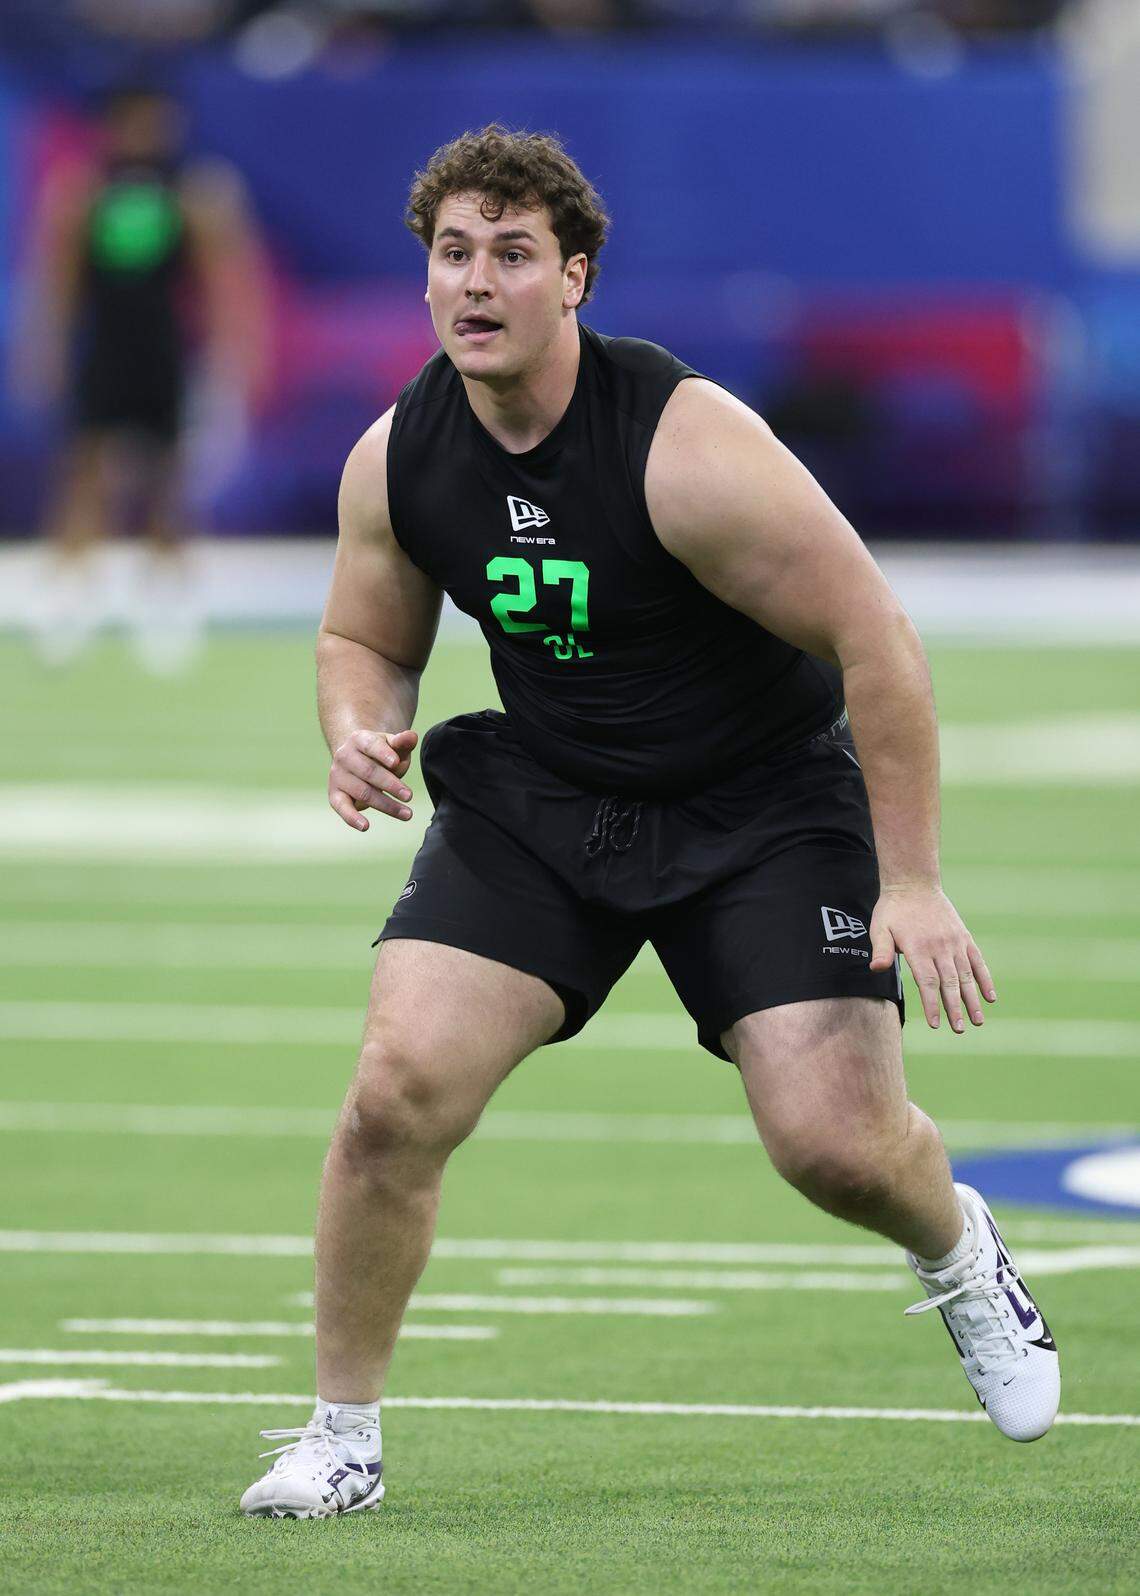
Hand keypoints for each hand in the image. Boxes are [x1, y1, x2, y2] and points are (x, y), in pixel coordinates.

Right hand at [328, 729, 417, 830]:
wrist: (358, 760)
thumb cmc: (382, 754)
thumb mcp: (393, 745)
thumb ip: (402, 742)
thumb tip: (412, 737)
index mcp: (359, 739)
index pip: (371, 745)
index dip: (383, 754)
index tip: (396, 763)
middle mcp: (344, 756)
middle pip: (368, 771)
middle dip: (390, 784)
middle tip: (409, 796)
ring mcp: (338, 776)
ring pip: (362, 792)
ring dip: (385, 804)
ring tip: (407, 814)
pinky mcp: (335, 794)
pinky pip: (342, 807)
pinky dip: (352, 818)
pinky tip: (365, 826)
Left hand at [868, 884, 995, 1032]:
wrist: (914, 883)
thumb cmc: (893, 909)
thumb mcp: (879, 927)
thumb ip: (881, 949)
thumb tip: (876, 968)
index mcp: (918, 948)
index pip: (927, 982)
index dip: (932, 1004)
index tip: (937, 1024)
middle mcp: (939, 947)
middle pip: (949, 983)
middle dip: (955, 1008)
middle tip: (959, 1029)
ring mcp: (954, 942)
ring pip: (966, 975)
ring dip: (973, 999)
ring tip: (977, 1021)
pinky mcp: (964, 937)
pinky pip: (977, 961)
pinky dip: (985, 979)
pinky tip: (991, 997)